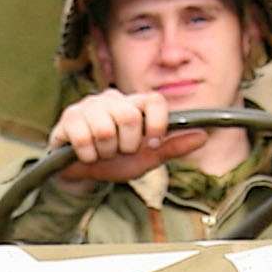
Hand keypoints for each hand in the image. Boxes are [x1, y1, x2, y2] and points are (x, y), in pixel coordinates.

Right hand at [48, 90, 212, 188]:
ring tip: (102, 153)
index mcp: (135, 104)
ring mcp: (89, 105)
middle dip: (127, 145)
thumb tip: (203, 136)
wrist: (82, 173)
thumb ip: (173, 147)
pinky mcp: (69, 117)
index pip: (154, 100)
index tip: (151, 143)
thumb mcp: (147, 158)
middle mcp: (113, 99)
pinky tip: (86, 154)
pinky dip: (87, 155)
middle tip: (120, 151)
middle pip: (129, 117)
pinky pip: (83, 137)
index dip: (156, 124)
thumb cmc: (116, 161)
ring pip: (105, 129)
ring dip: (105, 152)